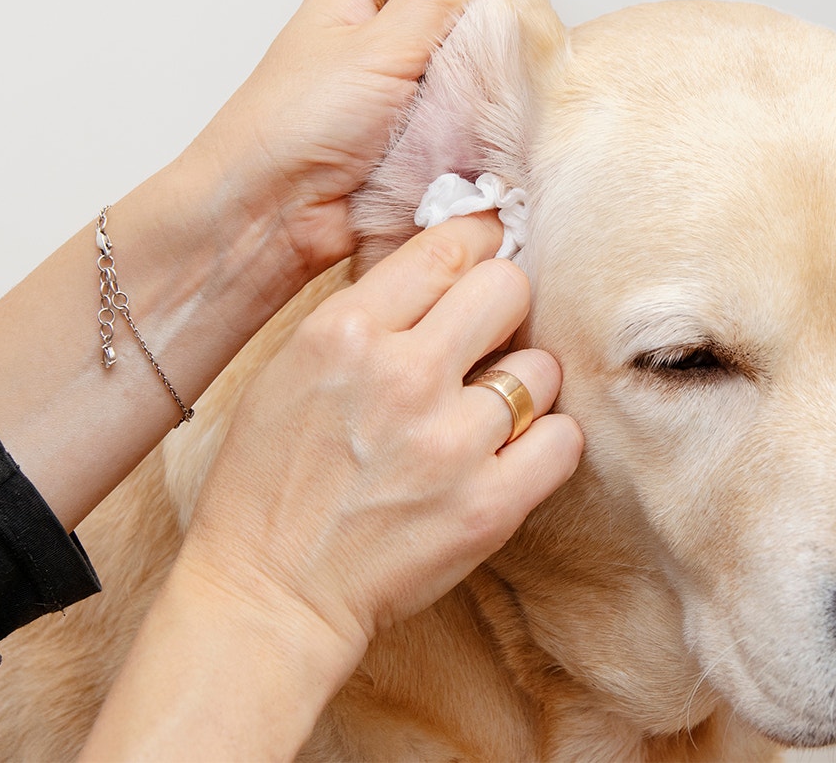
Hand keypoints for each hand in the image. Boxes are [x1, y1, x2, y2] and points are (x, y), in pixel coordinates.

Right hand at [179, 213, 583, 648]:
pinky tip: (511, 455)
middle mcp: (402, 376)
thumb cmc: (272, 481)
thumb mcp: (292, 368)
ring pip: (542, 368)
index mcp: (345, 332)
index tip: (487, 257)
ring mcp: (450, 442)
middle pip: (509, 289)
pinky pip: (564, 440)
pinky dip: (545, 445)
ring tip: (486, 414)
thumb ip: (366, 317)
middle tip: (489, 338)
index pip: (450, 248)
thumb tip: (444, 271)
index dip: (479, 246)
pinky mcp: (488, 505)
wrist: (271, 590)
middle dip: (504, 308)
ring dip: (522, 387)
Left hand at [181, 0, 503, 278]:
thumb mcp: (378, 44)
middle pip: (457, 39)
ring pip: (463, 94)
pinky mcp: (406, 154)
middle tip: (494, 74)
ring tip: (483, 119)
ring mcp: (392, 105)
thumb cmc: (293, 124)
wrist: (268, 216)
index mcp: (357, 3)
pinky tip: (478, 153)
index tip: (509, 10)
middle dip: (481, 59)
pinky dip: (466, 149)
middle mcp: (374, 50)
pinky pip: (455, 142)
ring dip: (475, 111)